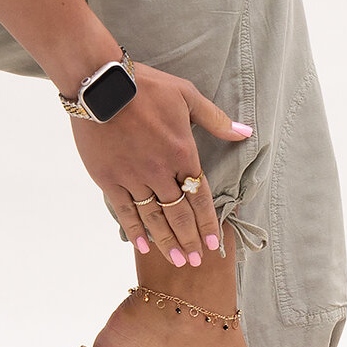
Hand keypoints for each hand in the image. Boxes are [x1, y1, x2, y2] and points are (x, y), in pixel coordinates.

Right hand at [70, 62, 250, 266]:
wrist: (101, 85)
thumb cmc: (147, 86)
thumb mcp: (187, 96)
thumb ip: (216, 120)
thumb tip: (245, 132)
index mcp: (183, 153)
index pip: (200, 196)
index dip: (208, 223)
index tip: (215, 244)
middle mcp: (161, 171)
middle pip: (179, 213)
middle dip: (190, 239)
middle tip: (197, 261)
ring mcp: (133, 177)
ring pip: (154, 217)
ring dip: (167, 241)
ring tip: (177, 261)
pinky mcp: (109, 179)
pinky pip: (125, 211)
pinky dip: (134, 230)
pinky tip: (143, 246)